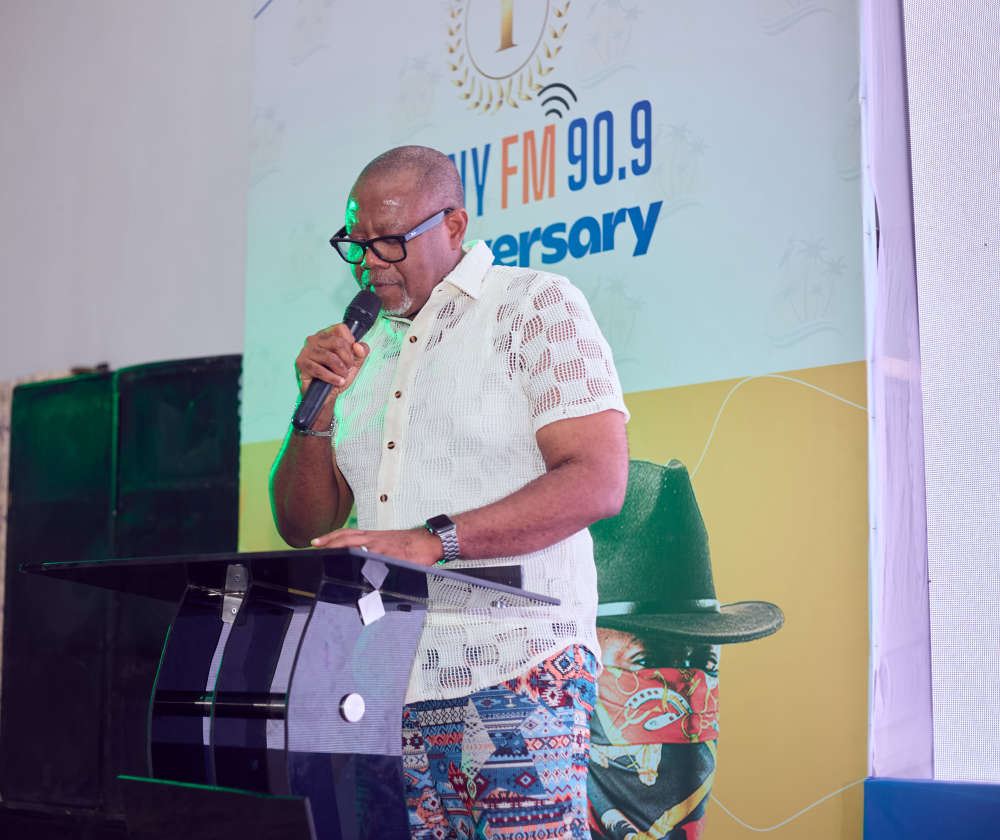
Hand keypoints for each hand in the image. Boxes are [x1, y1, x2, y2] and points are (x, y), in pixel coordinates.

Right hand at [296, 323, 368, 399]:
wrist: (327, 394)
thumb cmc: (337, 375)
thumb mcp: (354, 363)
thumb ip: (361, 353)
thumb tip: (359, 347)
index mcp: (327, 334)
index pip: (341, 328)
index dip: (351, 343)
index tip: (352, 355)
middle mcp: (315, 339)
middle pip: (337, 342)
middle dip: (348, 359)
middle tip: (348, 368)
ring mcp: (306, 351)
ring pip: (329, 357)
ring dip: (340, 369)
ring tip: (342, 376)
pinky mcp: (301, 364)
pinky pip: (319, 370)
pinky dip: (332, 377)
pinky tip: (337, 381)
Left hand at [310, 526, 442, 565]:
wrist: (430, 540)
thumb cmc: (411, 543)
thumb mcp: (389, 543)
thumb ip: (375, 550)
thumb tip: (364, 561)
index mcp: (373, 536)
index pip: (347, 533)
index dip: (330, 537)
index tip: (317, 541)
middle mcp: (375, 539)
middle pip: (347, 537)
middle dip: (329, 541)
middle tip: (315, 546)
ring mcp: (382, 547)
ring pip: (357, 546)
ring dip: (341, 549)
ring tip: (328, 554)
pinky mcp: (392, 556)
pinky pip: (376, 561)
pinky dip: (366, 566)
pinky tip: (358, 572)